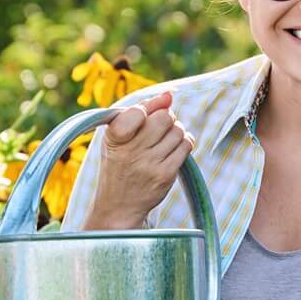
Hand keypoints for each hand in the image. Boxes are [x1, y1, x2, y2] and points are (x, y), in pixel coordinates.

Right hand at [84, 91, 193, 229]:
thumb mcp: (118, 136)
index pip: (138, 111)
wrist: (118, 205)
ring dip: (176, 131)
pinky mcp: (165, 175)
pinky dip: (184, 142)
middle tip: (159, 127)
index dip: (146, 110)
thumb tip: (169, 94)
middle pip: (164, 118)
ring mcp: (149, 165)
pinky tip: (173, 149)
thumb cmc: (119, 163)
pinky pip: (186, 146)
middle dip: (166, 117)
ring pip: (178, 131)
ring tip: (164, 140)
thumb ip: (141, 109)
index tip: (142, 118)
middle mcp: (130, 152)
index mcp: (114, 137)